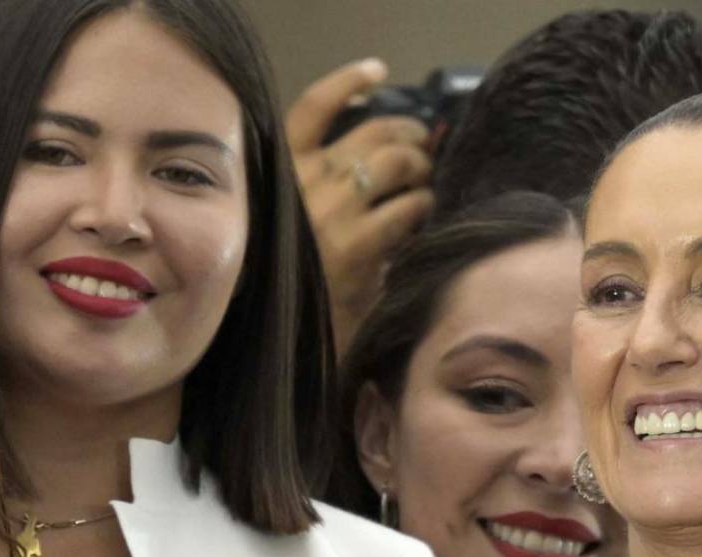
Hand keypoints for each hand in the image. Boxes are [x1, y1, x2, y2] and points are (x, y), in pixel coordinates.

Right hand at [286, 58, 434, 351]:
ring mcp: (329, 213)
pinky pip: (408, 208)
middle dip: (410, 134)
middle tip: (423, 150)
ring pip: (397, 163)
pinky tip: (421, 220)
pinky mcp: (356, 246)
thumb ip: (331, 185)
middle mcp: (302, 183)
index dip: (347, 81)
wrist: (277, 338)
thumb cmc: (289, 280)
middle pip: (374, 130)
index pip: (312, 106)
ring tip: (424, 188)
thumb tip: (403, 150)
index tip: (376, 71)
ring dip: (422, 170)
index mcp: (280, 170)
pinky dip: (423, 208)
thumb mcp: (296, 223)